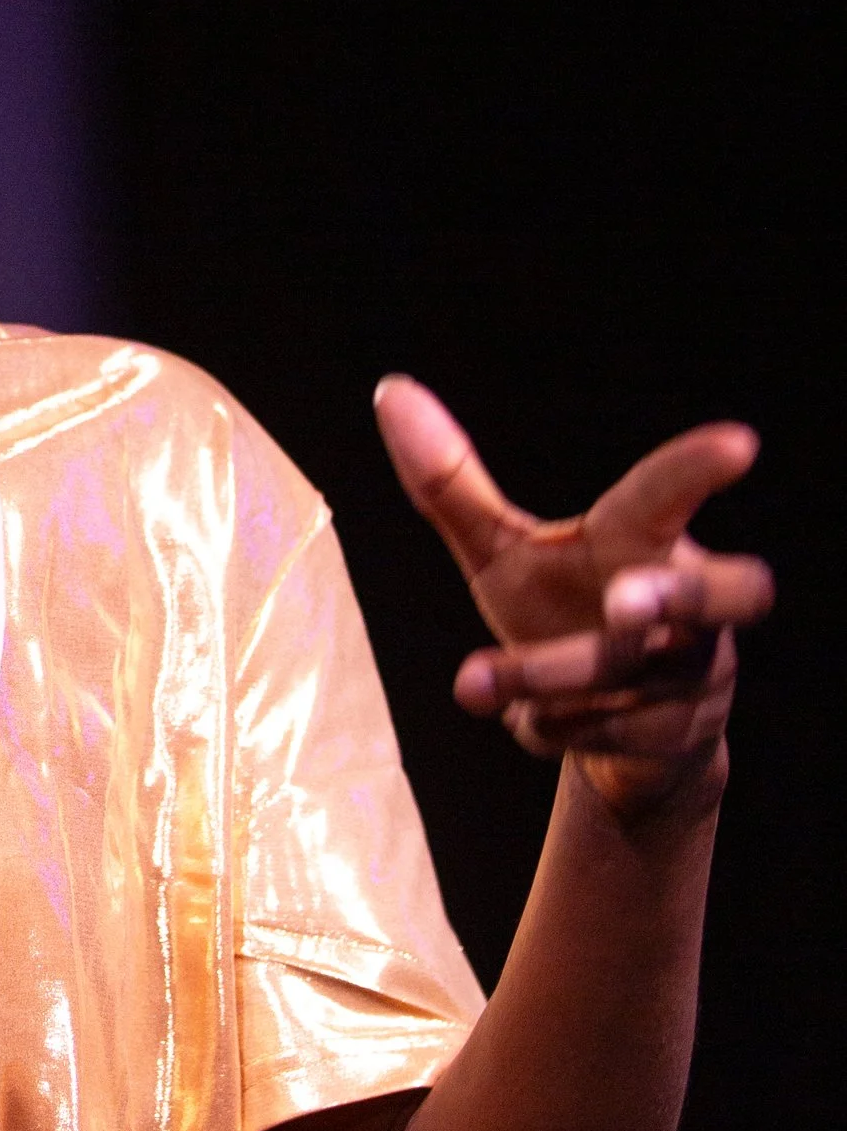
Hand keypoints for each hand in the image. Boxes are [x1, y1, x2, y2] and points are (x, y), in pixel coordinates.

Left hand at [374, 376, 773, 817]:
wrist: (621, 735)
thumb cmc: (563, 612)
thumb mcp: (500, 554)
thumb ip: (450, 485)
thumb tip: (392, 390)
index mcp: (645, 542)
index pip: (674, 500)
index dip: (701, 471)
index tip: (739, 444)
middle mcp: (689, 608)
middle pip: (727, 593)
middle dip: (679, 596)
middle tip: (625, 604)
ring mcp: (690, 677)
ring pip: (640, 675)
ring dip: (555, 676)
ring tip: (472, 681)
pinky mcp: (676, 739)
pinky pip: (611, 735)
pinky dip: (551, 726)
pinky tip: (518, 719)